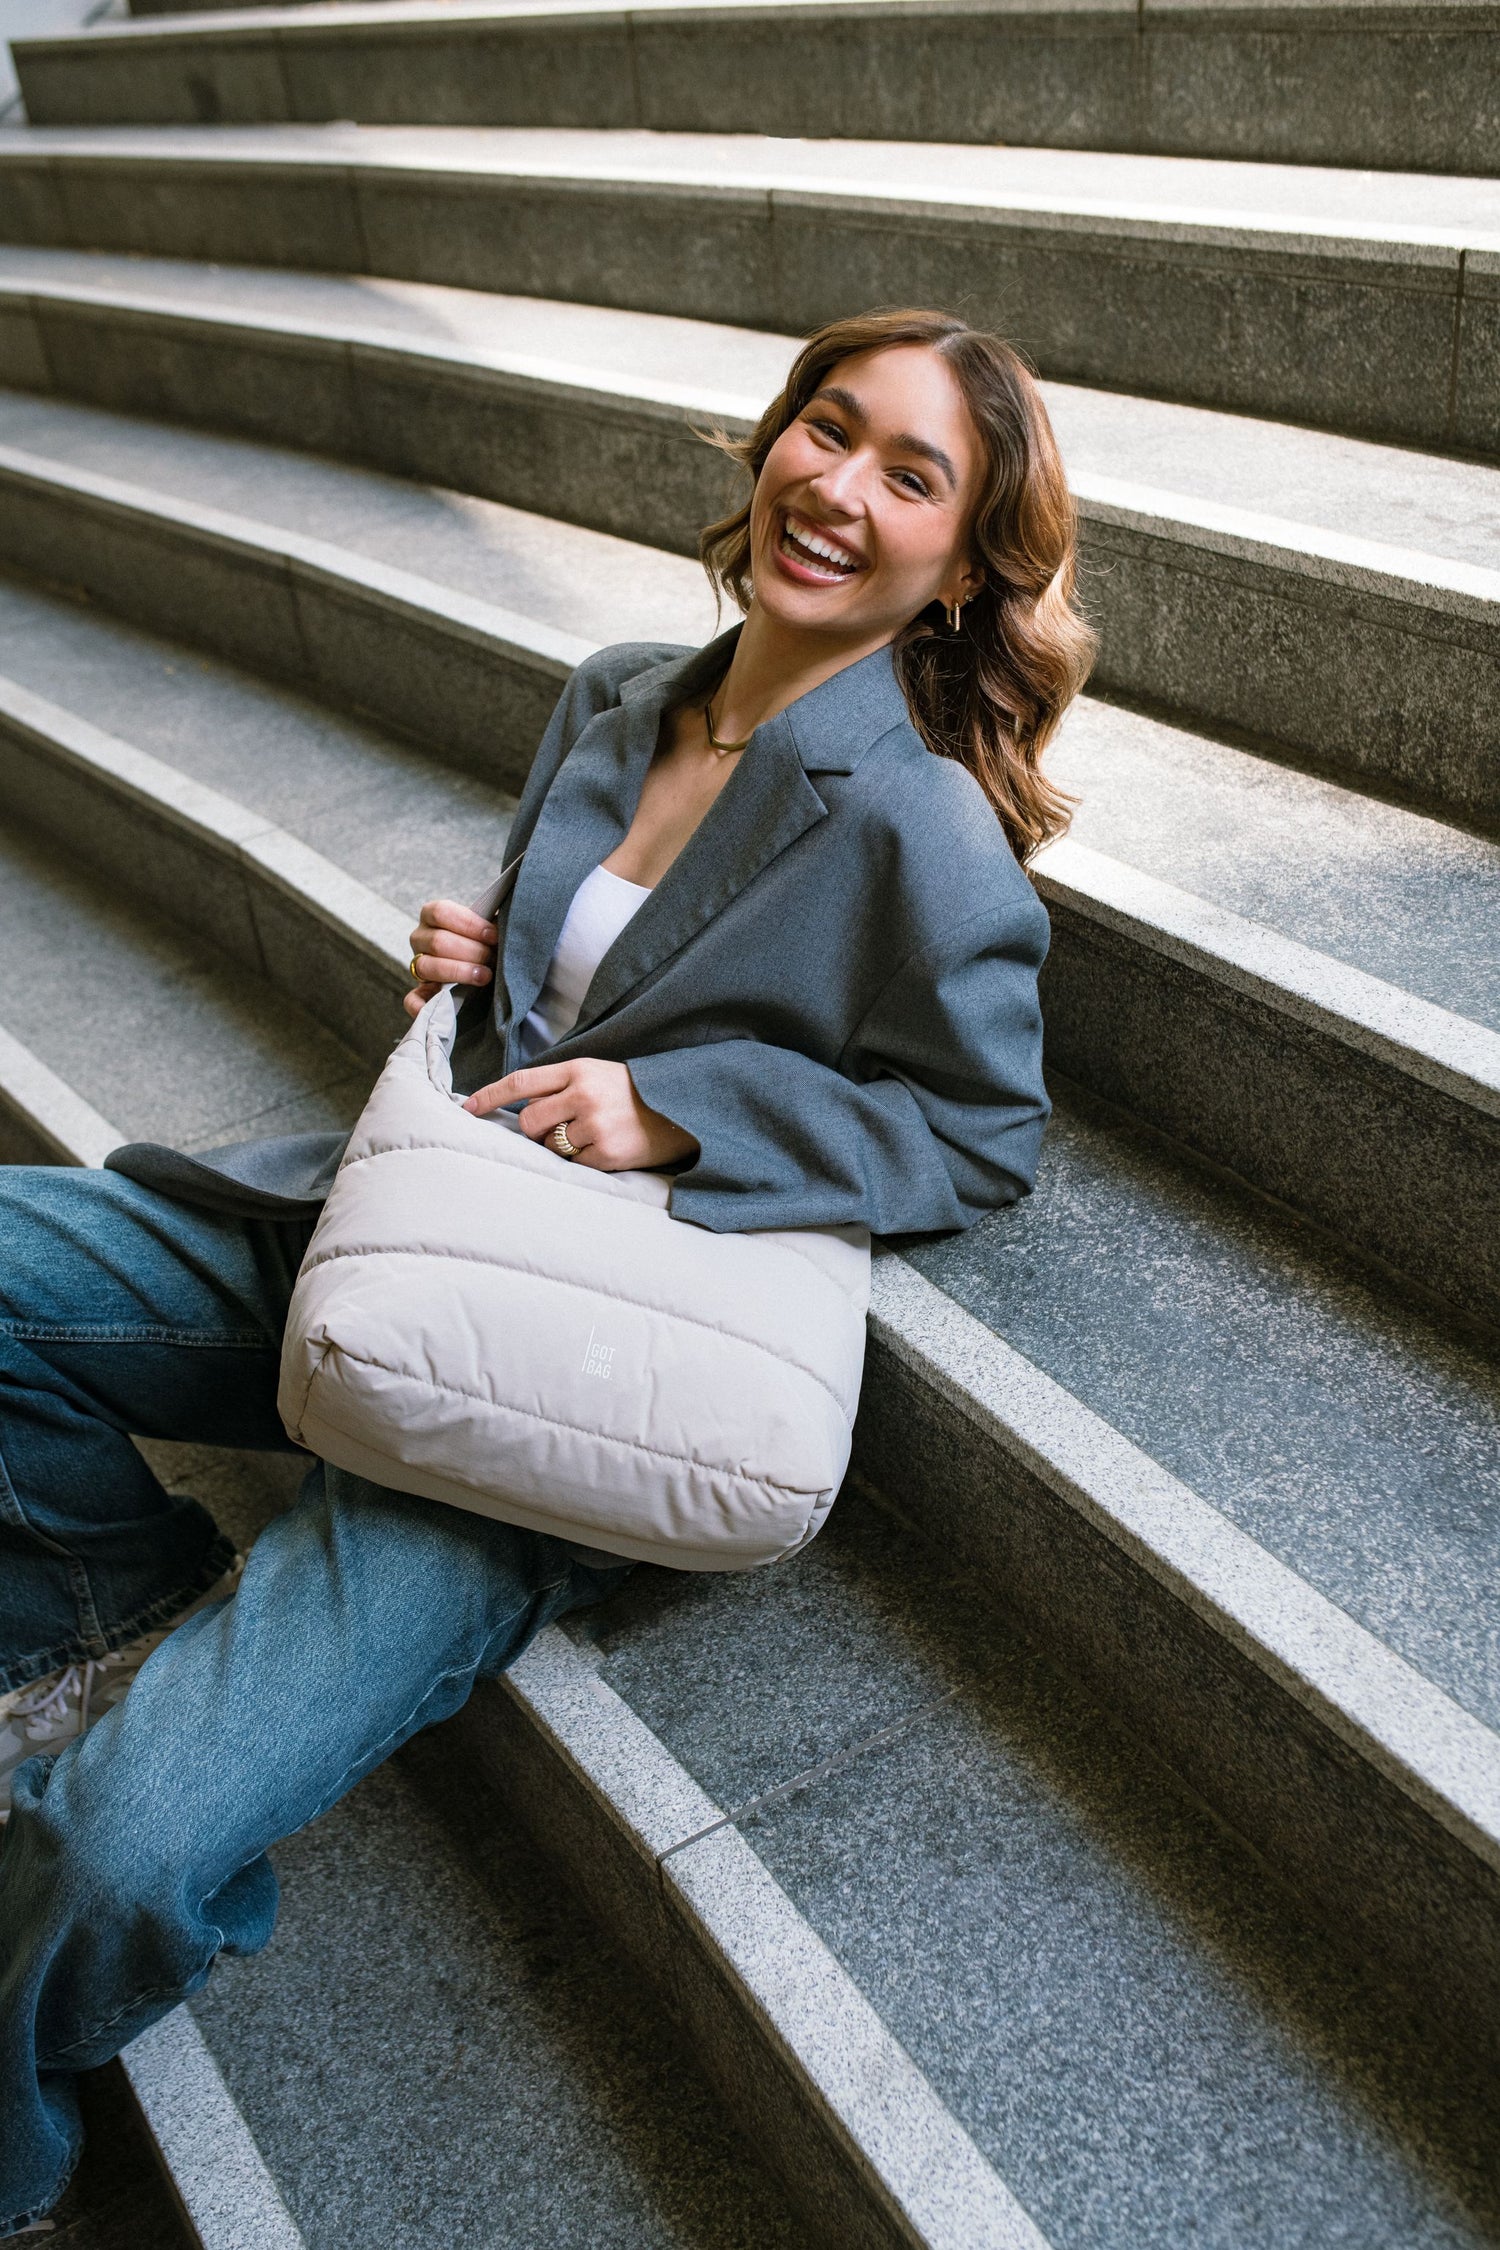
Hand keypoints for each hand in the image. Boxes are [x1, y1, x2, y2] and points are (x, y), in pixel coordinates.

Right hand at [404, 898, 498, 1020]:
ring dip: (460, 972)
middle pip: (437, 942)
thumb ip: (492, 924)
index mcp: (432, 915)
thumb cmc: (485, 941)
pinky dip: (422, 1005)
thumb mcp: (487, 927)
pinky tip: (442, 1005)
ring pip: (427, 966)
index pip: (441, 912)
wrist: (484, 963)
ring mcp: (417, 966)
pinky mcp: (419, 992)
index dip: (469, 924)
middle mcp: (420, 938)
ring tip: (484, 976)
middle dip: (471, 951)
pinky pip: (412, 1000)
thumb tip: (506, 926)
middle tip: (492, 957)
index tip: (493, 935)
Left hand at [463, 1057, 699, 1172]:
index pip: (521, 1082)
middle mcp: (583, 1095)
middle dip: (536, 1130)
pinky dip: (584, 1162)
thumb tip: (518, 1107)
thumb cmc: (633, 1093)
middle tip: (562, 1127)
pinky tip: (607, 1149)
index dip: (490, 1096)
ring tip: (593, 1136)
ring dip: (563, 1146)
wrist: (683, 1108)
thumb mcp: (597, 1074)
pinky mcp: (606, 1154)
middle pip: (529, 1121)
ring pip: (550, 1146)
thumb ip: (560, 1085)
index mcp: (578, 1069)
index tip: (467, 1108)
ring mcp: (595, 1125)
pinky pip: (574, 1165)